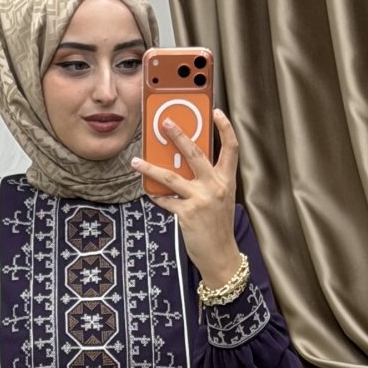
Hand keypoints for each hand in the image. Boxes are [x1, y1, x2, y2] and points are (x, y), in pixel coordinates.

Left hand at [131, 107, 239, 283]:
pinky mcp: (187, 214)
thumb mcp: (220, 199)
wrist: (220, 256)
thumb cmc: (217, 226)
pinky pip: (166, 200)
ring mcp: (201, 200)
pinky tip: (149, 191)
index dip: (225, 128)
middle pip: (196, 153)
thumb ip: (207, 181)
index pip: (231, 148)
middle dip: (179, 135)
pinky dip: (156, 196)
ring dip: (151, 167)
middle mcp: (215, 187)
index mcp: (227, 181)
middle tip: (165, 122)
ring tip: (136, 160)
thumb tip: (182, 165)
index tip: (216, 112)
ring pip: (171, 176)